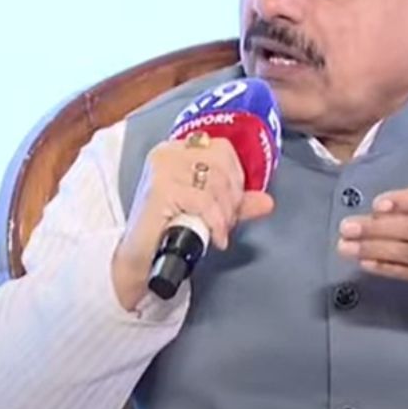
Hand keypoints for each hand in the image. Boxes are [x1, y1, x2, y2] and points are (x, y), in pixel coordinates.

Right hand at [112, 133, 274, 310]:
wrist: (140, 260)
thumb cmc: (169, 232)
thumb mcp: (209, 212)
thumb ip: (236, 203)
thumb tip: (267, 201)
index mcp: (176, 150)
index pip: (222, 149)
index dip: (236, 177)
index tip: (233, 204)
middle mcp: (166, 153)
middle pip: (222, 162)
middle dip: (232, 197)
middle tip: (226, 222)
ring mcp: (161, 169)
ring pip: (215, 181)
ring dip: (225, 213)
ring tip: (218, 230)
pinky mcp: (160, 190)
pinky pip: (204, 201)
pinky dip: (216, 222)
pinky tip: (215, 238)